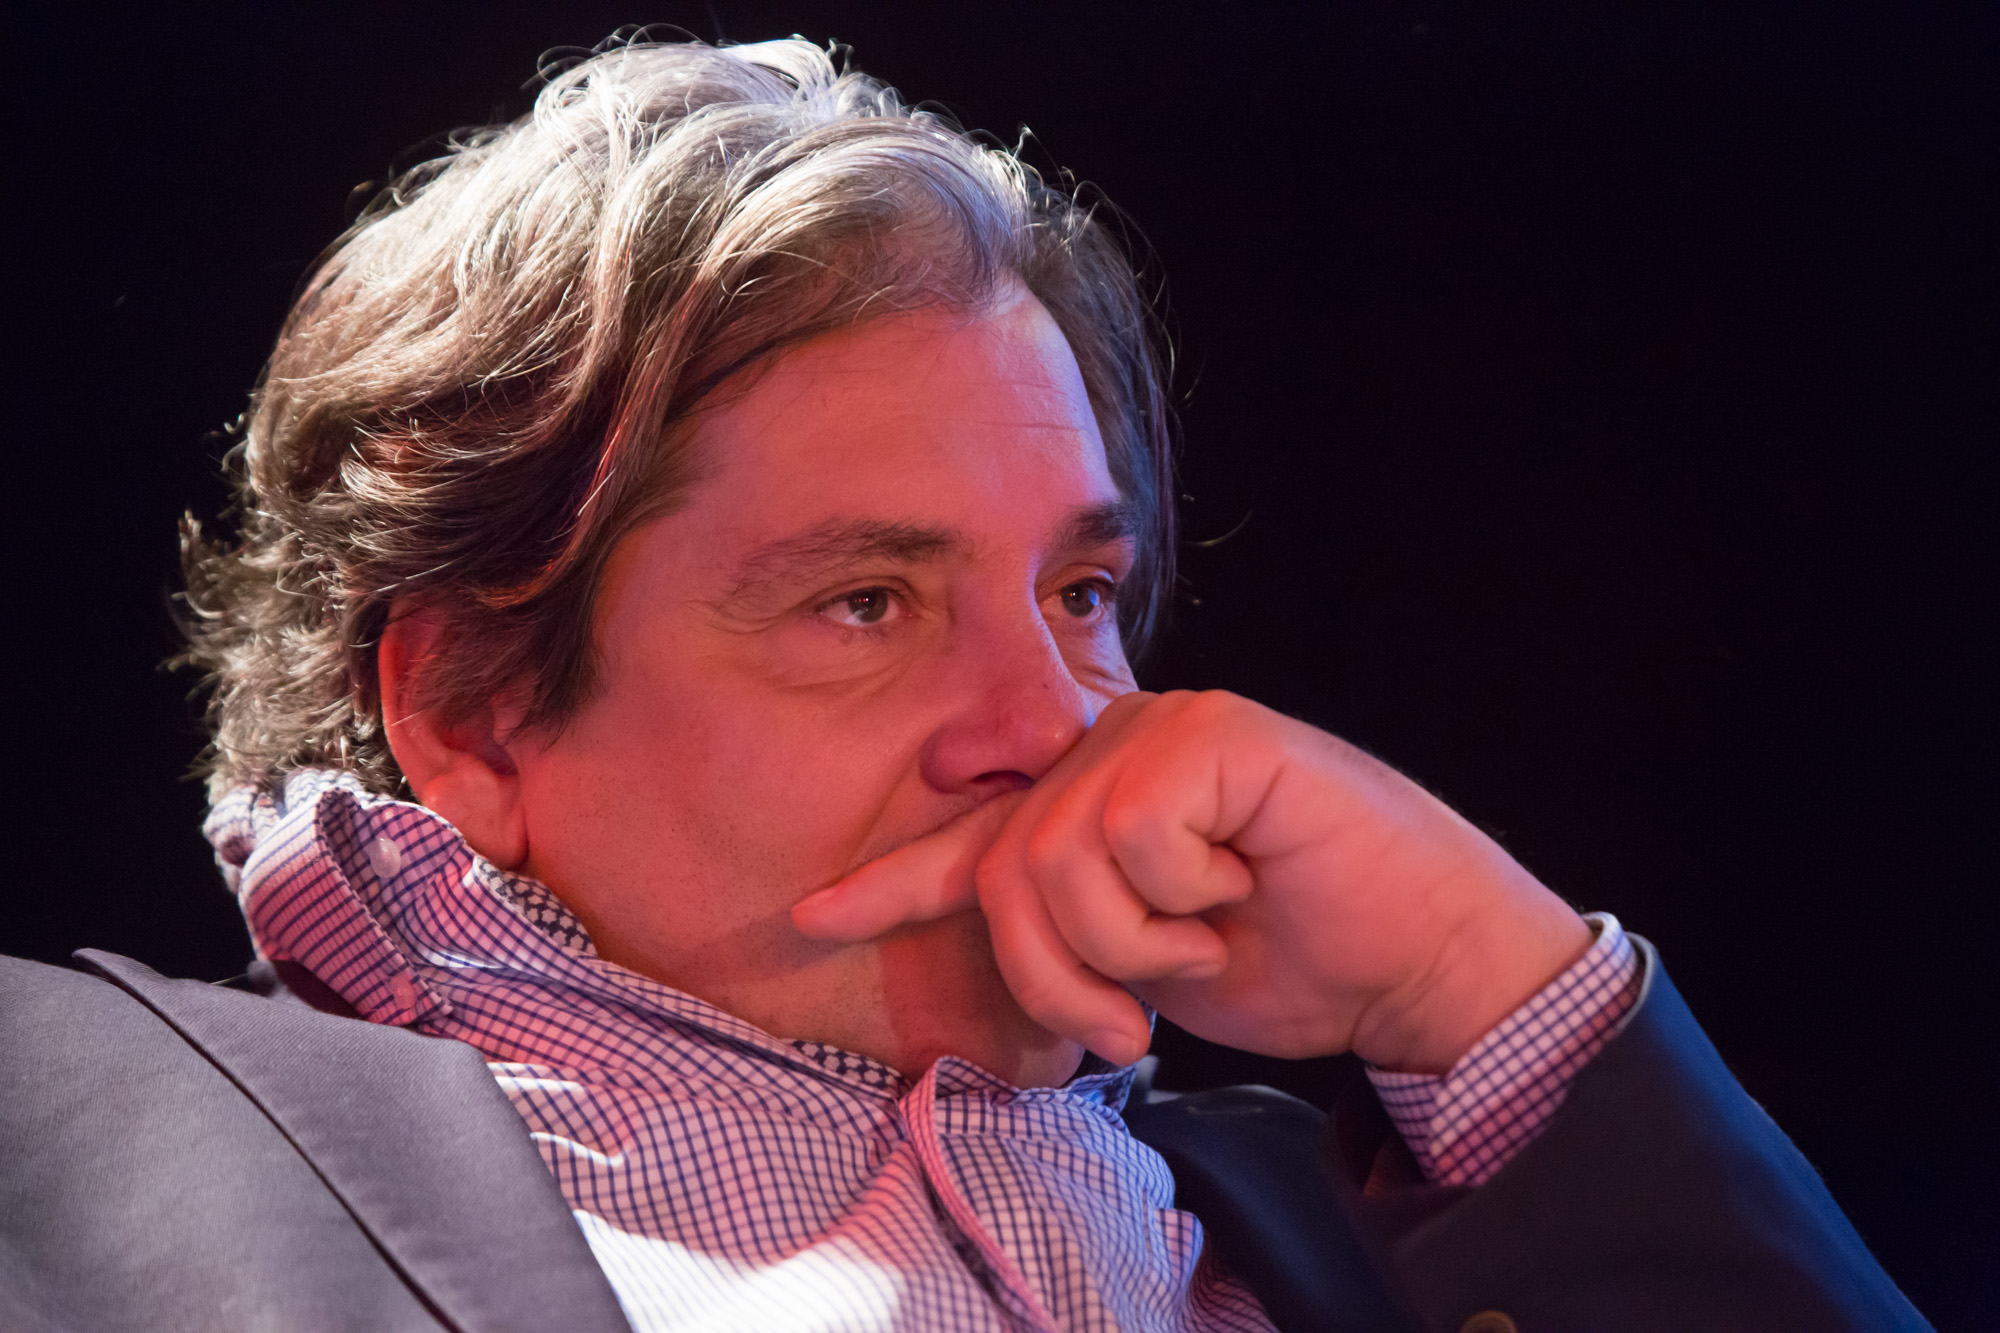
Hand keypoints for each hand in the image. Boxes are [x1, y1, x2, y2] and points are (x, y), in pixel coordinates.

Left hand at [793, 691, 1591, 1073]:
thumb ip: (1068, 936)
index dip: (894, 882)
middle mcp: (1115, 751)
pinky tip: (1240, 884)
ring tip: (1204, 940)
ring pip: (1057, 855)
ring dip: (1132, 945)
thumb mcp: (1147, 967)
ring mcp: (1164, 729)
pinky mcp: (1214, 732)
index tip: (811, 914)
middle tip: (1130, 1024)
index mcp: (1094, 806)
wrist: (1421, 959)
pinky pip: (1130, 831)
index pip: (974, 841)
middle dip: (1059, 975)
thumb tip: (993, 936)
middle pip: (1005, 868)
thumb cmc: (1298, 958)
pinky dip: (1183, 894)